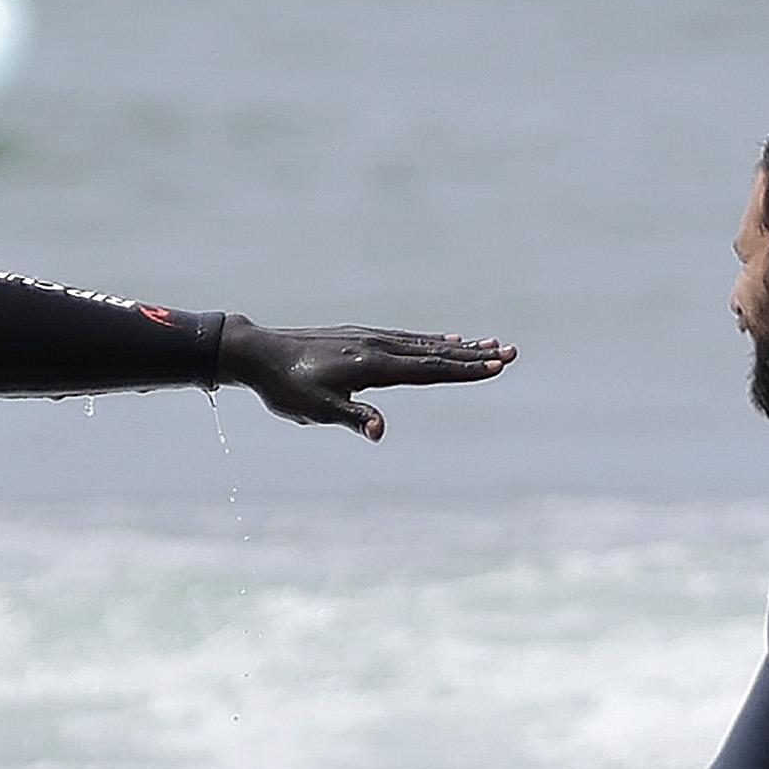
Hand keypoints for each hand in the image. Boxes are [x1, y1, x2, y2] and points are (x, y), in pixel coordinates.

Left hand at [216, 322, 515, 439]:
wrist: (257, 353)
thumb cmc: (285, 388)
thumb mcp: (315, 410)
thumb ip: (351, 418)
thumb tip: (379, 432)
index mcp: (371, 365)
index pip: (427, 370)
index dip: (464, 369)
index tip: (496, 366)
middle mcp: (377, 346)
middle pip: (435, 352)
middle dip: (474, 355)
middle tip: (511, 352)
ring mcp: (370, 338)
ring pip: (424, 343)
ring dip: (459, 346)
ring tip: (489, 344)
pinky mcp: (361, 336)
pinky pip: (407, 338)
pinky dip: (432, 341)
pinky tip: (445, 340)